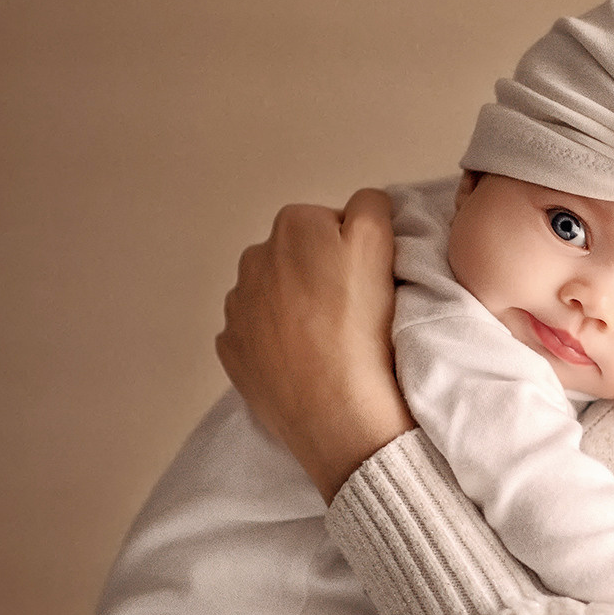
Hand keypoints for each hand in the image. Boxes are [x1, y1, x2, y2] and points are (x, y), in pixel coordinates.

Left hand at [218, 188, 416, 500]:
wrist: (338, 409)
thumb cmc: (362, 327)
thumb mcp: (381, 241)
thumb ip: (371, 205)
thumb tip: (360, 205)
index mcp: (292, 225)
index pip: (332, 223)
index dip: (355, 251)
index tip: (368, 281)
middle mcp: (253, 258)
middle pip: (299, 258)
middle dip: (320, 275)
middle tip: (353, 311)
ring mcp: (238, 307)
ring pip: (276, 295)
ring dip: (298, 309)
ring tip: (330, 340)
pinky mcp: (232, 349)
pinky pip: (258, 335)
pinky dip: (278, 343)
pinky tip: (305, 361)